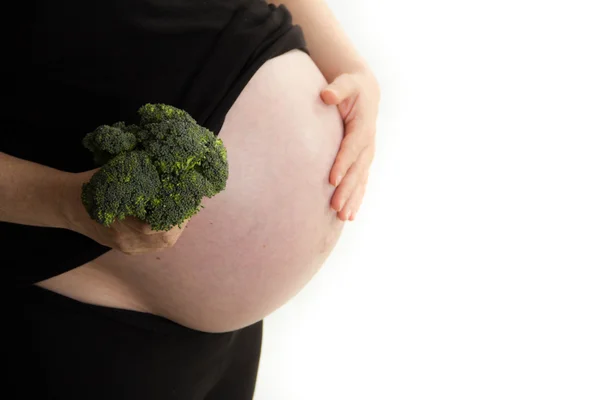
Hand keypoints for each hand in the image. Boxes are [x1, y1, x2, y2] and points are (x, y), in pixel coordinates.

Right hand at [62, 169, 187, 254]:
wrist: (64, 204)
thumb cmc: (90, 184)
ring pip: (163, 242)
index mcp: (121, 225)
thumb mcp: (114, 173)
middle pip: (166, 238)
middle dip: (181, 219)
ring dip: (176, 225)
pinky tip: (170, 214)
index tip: (186, 195)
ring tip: (183, 206)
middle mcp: (126, 241)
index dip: (176, 212)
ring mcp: (128, 248)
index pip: (158, 226)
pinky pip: (154, 244)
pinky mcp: (128, 249)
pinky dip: (166, 229)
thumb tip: (168, 163)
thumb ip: (140, 172)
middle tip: (188, 200)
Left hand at [320, 68, 379, 220]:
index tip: (332, 179)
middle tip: (336, 207)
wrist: (365, 92)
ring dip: (353, 199)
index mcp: (363, 127)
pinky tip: (350, 214)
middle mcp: (368, 144)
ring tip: (344, 217)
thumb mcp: (346, 83)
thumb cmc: (351, 88)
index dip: (343, 164)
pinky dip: (356, 199)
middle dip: (347, 189)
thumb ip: (337, 89)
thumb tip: (326, 95)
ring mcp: (367, 155)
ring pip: (360, 181)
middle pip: (356, 170)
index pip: (351, 148)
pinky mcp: (364, 161)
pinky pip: (361, 183)